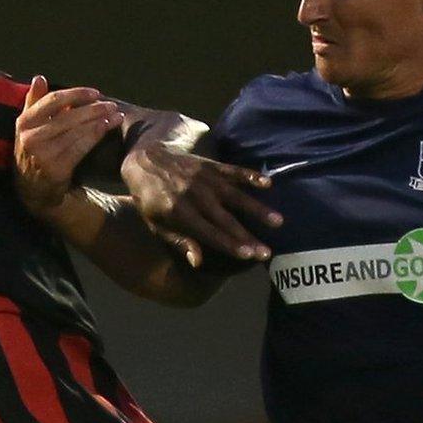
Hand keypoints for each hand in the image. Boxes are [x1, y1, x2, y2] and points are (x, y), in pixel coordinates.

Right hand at [13, 76, 121, 218]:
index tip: (96, 93)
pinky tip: (106, 129)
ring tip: (116, 116)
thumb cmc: (33, 151)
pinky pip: (80, 147)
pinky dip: (95, 136)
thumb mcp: (27, 127)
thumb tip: (40, 78)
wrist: (31, 188)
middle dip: (93, 109)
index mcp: (24, 121)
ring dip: (99, 121)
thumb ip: (34, 102)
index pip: (53, 100)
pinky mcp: (56, 168)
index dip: (76, 94)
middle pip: (68, 116)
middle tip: (111, 105)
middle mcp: (31, 136)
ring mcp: (43, 153)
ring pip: (76, 131)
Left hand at [120, 144, 282, 267]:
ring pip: (235, 196)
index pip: (209, 233)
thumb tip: (198, 262)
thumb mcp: (156, 224)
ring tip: (278, 221)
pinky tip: (268, 183)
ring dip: (257, 209)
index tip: (249, 255)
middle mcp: (194, 196)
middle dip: (248, 236)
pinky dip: (251, 176)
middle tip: (267, 251)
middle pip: (226, 220)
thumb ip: (179, 241)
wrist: (145, 160)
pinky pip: (234, 171)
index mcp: (179, 213)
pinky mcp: (211, 165)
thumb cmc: (150, 199)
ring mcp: (204, 179)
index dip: (230, 244)